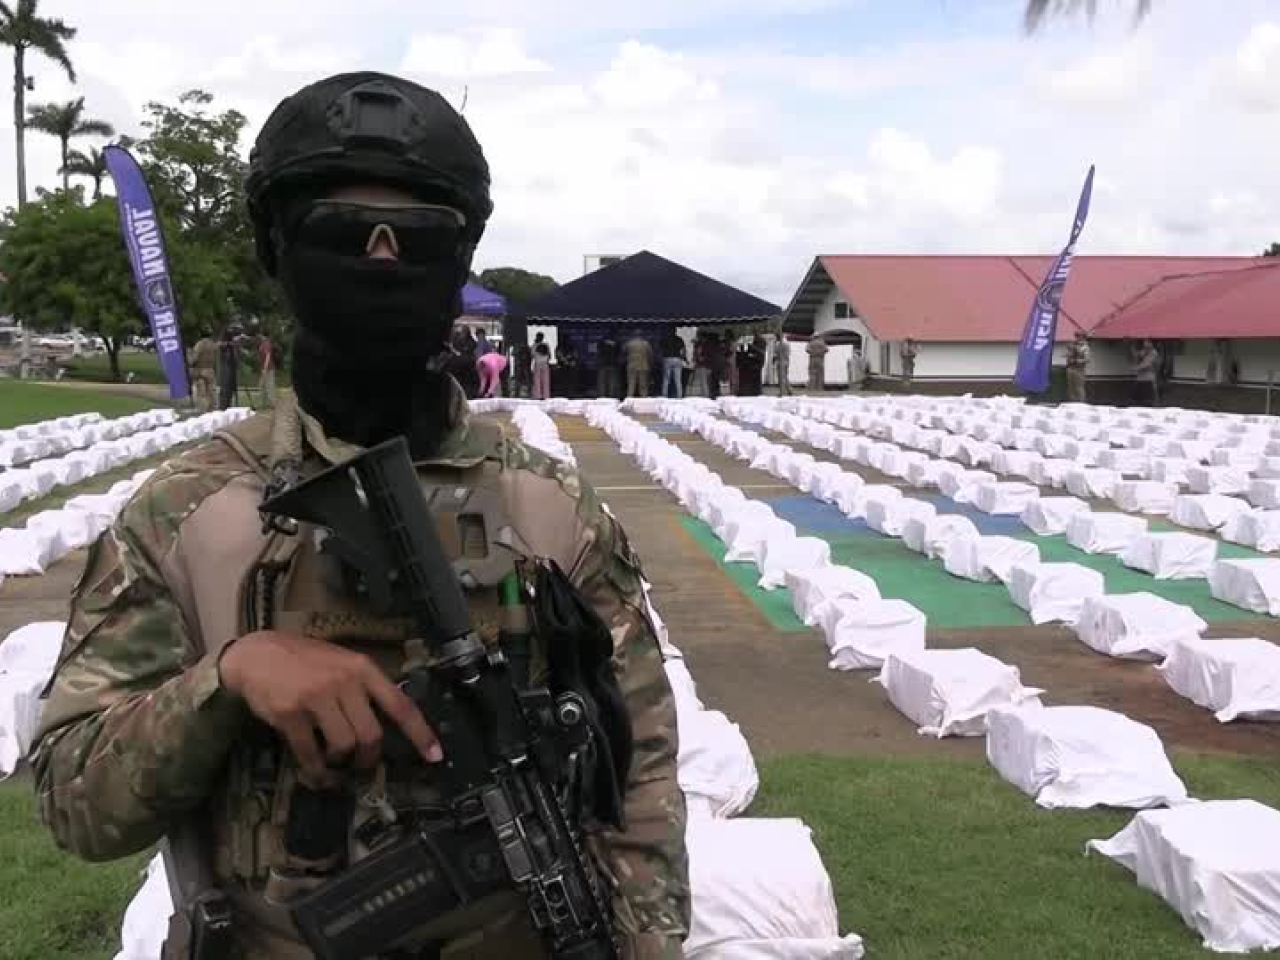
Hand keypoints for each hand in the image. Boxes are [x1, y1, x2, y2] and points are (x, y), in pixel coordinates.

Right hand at [218, 630, 441, 787]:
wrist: (257, 654)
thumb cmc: (304, 660)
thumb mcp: (342, 662)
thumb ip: (364, 687)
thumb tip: (388, 721)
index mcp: (363, 669)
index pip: (400, 705)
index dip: (420, 733)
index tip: (435, 756)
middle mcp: (345, 682)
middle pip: (372, 735)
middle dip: (369, 758)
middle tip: (361, 764)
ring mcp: (317, 697)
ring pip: (344, 745)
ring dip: (341, 762)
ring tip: (334, 762)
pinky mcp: (291, 714)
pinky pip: (311, 752)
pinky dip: (316, 769)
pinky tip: (315, 771)